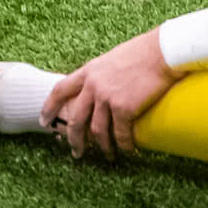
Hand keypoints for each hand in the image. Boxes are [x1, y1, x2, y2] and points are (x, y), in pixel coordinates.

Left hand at [41, 30, 175, 159]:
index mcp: (89, 71)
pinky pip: (120, 134)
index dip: (49, 107)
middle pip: (76, 119)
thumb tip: (99, 90)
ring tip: (107, 155)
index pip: (60, 90)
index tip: (45, 121)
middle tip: (76, 151)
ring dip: (102, 147)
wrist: (162, 52)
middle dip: (74, 139)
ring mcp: (107, 98)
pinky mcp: (124, 108)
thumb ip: (101, 75)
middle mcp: (94, 86)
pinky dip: (123, 145)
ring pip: (97, 131)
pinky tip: (127, 150)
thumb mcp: (111, 59)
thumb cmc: (142, 53)